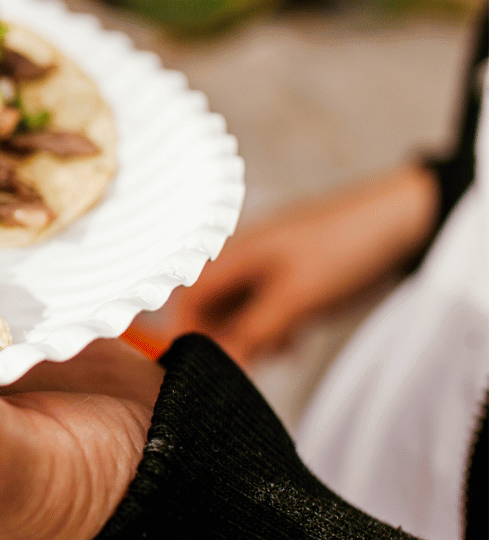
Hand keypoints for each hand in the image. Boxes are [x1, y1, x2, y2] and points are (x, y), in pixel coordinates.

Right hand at [172, 163, 437, 363]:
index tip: (196, 363)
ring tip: (271, 354)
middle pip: (212, 305)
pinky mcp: (293, 279)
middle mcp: (244, 258)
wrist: (402, 221)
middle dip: (221, 339)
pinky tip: (290, 343)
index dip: (187, 331)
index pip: (189, 296)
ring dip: (249, 337)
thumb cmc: (345, 246)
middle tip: (238, 368)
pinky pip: (266, 310)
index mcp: (234, 252)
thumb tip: (219, 363)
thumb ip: (253, 332)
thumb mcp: (295, 297)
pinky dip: (271, 330)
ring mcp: (270, 268)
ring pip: (240, 311)